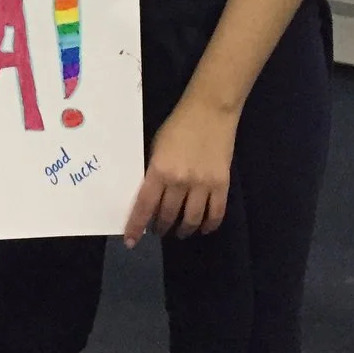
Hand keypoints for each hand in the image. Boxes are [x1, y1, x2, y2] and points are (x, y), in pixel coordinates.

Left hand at [123, 98, 236, 245]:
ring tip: (179, 232)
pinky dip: (209, 225)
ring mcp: (203, 184)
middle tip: (157, 231)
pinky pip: (216, 213)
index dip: (137, 226)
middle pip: (168, 215)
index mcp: (160, 170)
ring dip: (183, 230)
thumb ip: (153, 173)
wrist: (210, 110)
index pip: (144, 206)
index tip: (131, 241)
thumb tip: (149, 198)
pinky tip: (203, 228)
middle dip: (160, 227)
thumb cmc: (178, 125)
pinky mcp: (222, 184)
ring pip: (192, 219)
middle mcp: (180, 181)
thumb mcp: (156, 147)